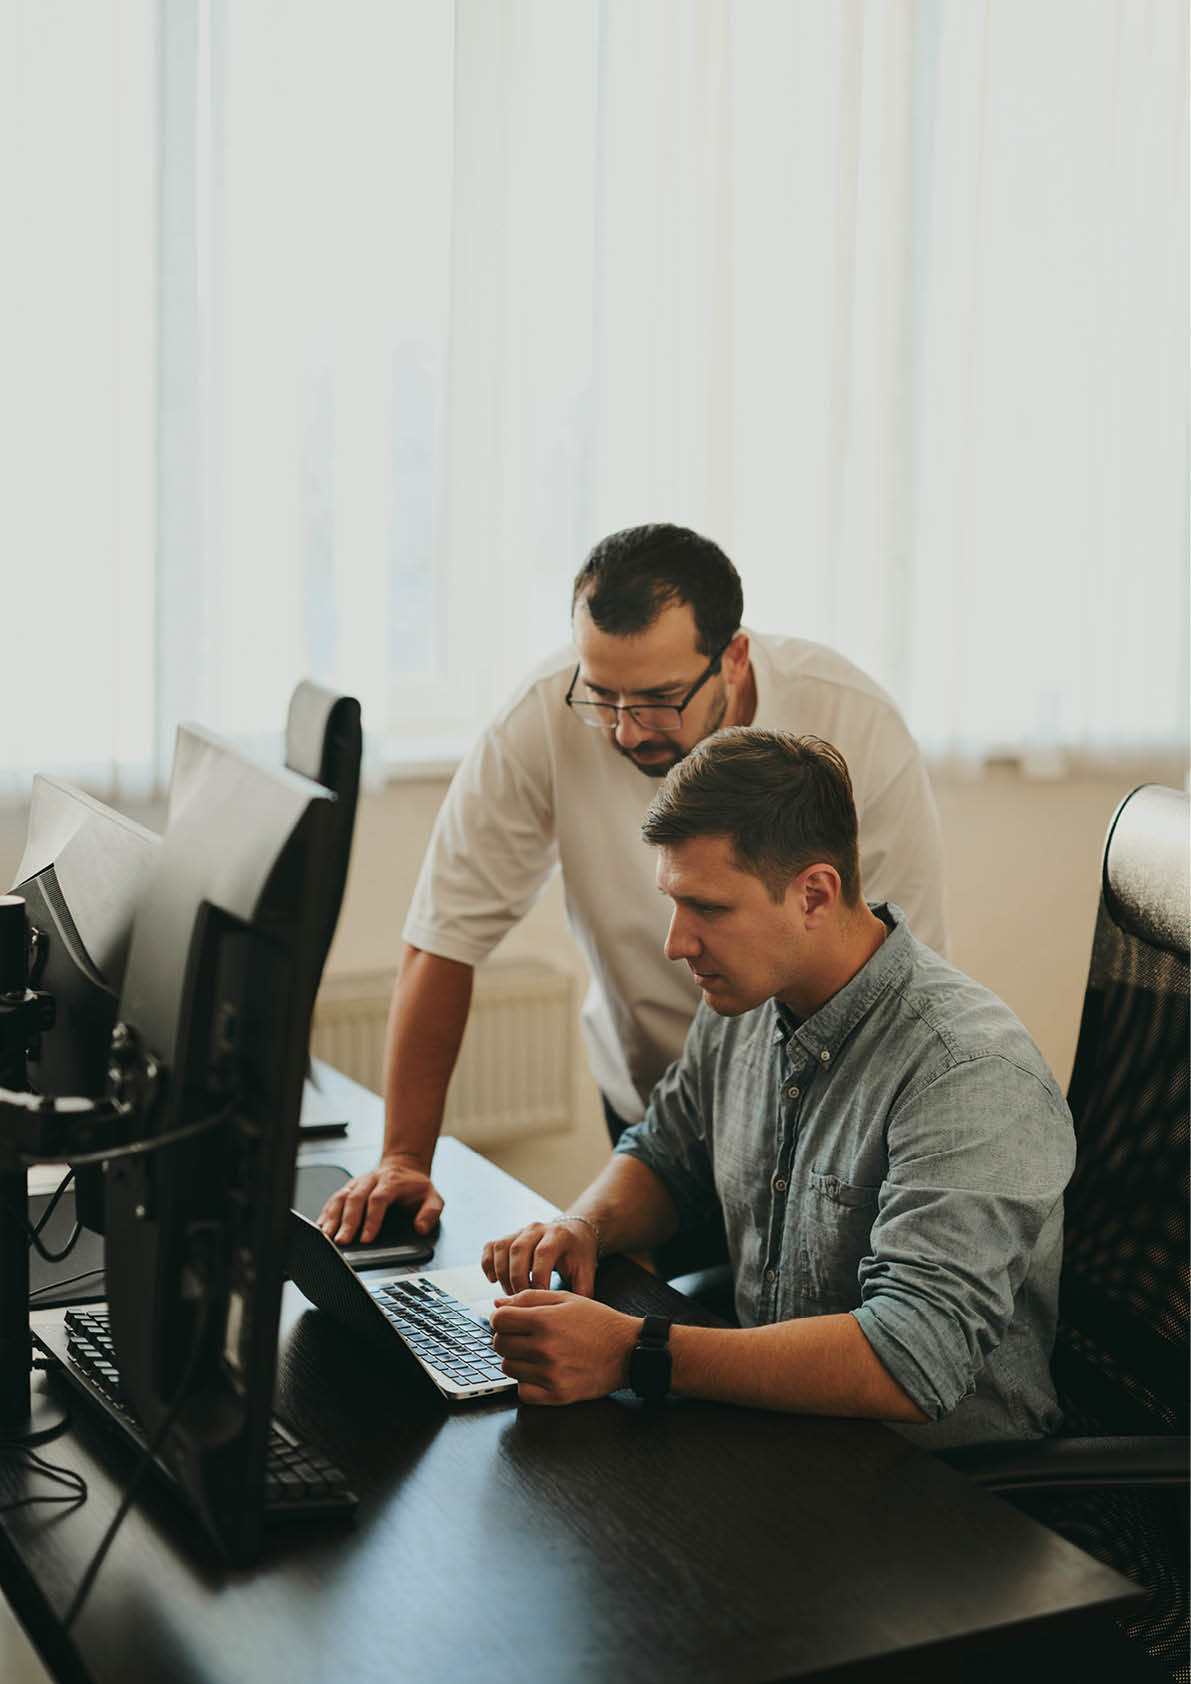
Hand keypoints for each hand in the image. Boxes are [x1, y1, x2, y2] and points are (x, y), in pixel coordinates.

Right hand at [317, 1154, 443, 1243]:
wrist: (405, 1166)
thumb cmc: (416, 1186)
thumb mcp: (433, 1198)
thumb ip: (431, 1213)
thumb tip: (420, 1228)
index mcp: (392, 1181)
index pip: (378, 1199)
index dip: (371, 1219)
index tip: (366, 1238)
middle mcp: (372, 1180)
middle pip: (356, 1198)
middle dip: (347, 1221)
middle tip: (342, 1241)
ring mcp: (358, 1182)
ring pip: (342, 1196)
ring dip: (333, 1216)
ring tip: (327, 1235)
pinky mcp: (349, 1187)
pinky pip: (335, 1198)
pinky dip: (326, 1212)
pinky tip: (321, 1226)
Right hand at [481, 1218, 599, 1297]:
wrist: (574, 1233)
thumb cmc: (579, 1256)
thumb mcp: (586, 1272)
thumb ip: (580, 1293)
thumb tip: (571, 1318)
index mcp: (558, 1236)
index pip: (542, 1254)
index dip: (538, 1280)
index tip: (540, 1300)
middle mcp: (537, 1229)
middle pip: (518, 1250)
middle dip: (517, 1280)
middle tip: (521, 1301)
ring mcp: (521, 1231)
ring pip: (502, 1248)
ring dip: (502, 1275)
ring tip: (511, 1294)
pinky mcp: (508, 1236)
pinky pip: (490, 1247)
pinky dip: (488, 1264)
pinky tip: (494, 1280)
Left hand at [490, 1290, 638, 1404]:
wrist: (628, 1351)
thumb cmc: (598, 1322)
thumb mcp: (566, 1299)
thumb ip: (529, 1298)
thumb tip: (497, 1305)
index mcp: (545, 1320)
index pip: (499, 1320)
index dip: (500, 1317)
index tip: (508, 1320)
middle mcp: (545, 1348)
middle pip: (500, 1344)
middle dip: (507, 1337)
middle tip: (523, 1336)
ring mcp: (550, 1374)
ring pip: (508, 1368)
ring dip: (516, 1360)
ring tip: (535, 1353)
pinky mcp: (557, 1395)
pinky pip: (522, 1392)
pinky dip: (526, 1383)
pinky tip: (540, 1372)